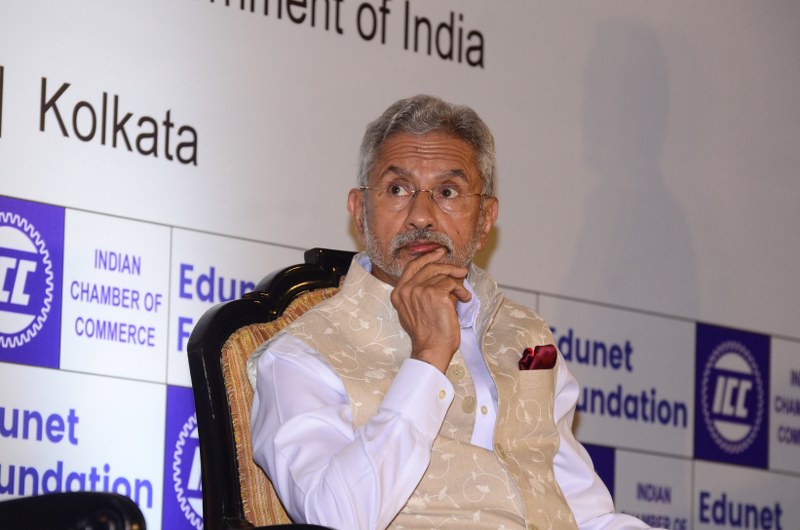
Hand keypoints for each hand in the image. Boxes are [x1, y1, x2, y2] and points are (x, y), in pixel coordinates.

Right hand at [390, 248, 471, 373]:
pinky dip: (462, 290)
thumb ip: (418, 292)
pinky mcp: (435, 294)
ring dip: (457, 283)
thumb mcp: (413, 310)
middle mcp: (407, 290)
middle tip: (460, 269)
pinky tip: (464, 299)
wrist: (432, 348)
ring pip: (443, 275)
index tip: (439, 253)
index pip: (412, 266)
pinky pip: (452, 283)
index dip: (427, 258)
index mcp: (398, 293)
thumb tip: (439, 277)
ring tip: (463, 293)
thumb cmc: (426, 333)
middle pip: (429, 267)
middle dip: (447, 266)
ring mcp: (420, 291)